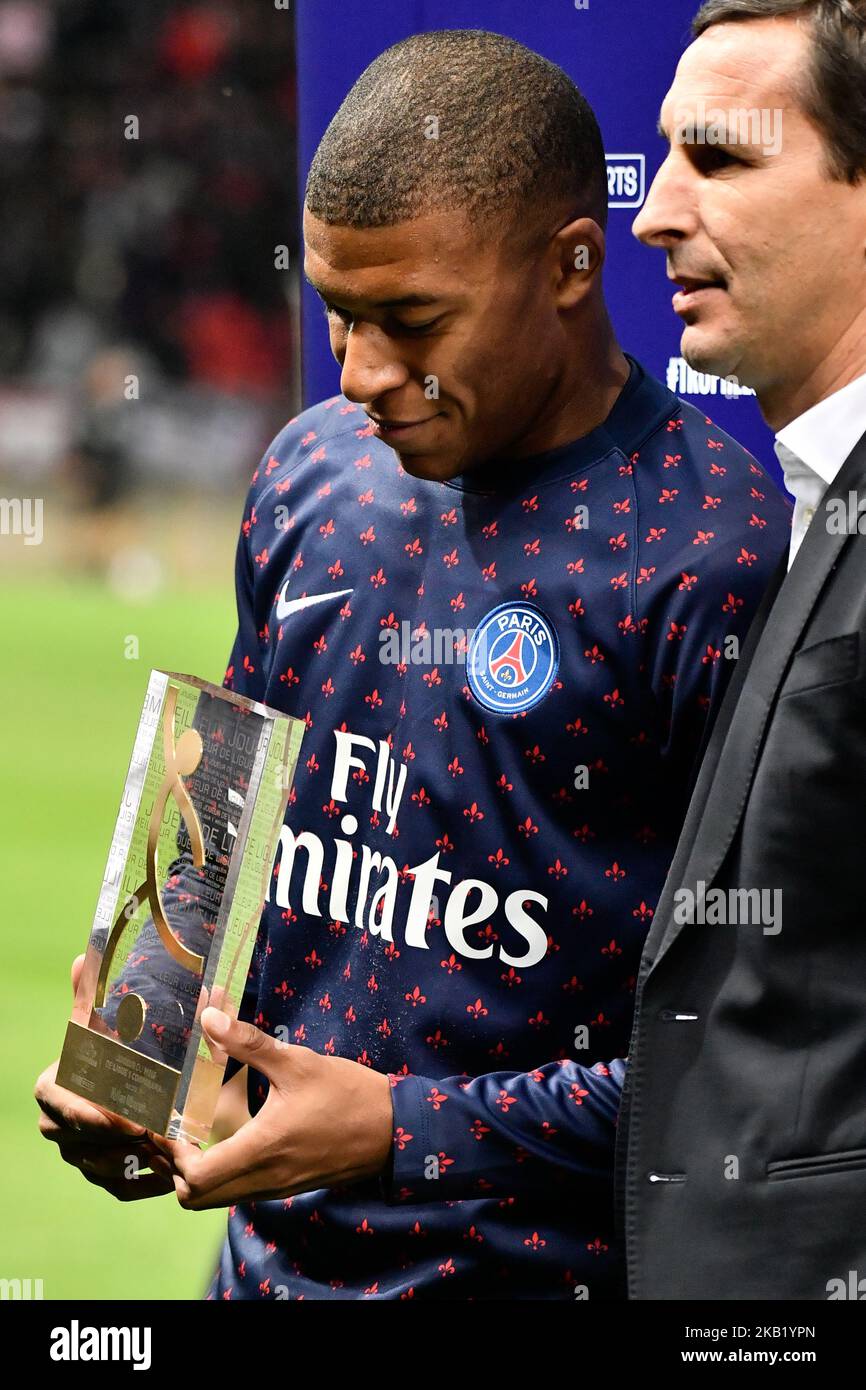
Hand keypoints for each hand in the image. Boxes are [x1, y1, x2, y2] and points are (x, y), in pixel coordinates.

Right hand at [34, 955, 175, 1199]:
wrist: (136, 1075)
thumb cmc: (116, 1042)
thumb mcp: (107, 1017)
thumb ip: (94, 991)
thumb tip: (83, 956)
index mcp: (54, 1084)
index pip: (56, 1103)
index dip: (86, 1114)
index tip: (125, 1118)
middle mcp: (58, 1123)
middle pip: (78, 1140)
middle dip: (116, 1141)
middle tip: (156, 1135)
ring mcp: (77, 1152)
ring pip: (98, 1166)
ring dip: (132, 1161)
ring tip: (169, 1152)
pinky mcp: (100, 1173)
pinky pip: (115, 1188)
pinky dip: (141, 1185)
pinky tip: (168, 1176)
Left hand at [154, 1008, 393, 1209]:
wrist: (393, 1131)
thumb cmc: (346, 1094)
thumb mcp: (298, 1062)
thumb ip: (249, 1043)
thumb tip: (208, 1017)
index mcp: (261, 1149)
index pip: (195, 1178)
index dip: (171, 1155)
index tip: (169, 1124)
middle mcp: (262, 1179)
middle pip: (196, 1199)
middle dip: (175, 1170)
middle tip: (176, 1131)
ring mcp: (275, 1188)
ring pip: (217, 1198)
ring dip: (197, 1174)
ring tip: (196, 1132)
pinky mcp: (286, 1187)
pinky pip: (239, 1191)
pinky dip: (222, 1175)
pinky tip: (228, 1138)